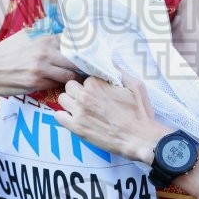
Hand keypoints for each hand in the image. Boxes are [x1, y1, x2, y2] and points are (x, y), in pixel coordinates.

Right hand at [0, 30, 80, 97]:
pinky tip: (62, 86)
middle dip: (83, 65)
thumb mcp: (23, 36)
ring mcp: (41, 67)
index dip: (82, 50)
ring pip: (70, 75)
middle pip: (77, 59)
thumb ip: (42, 33)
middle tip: (87, 70)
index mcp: (44, 37)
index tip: (88, 55)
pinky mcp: (36, 82)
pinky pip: (57, 85)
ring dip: (75, 79)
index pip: (73, 41)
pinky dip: (61, 86)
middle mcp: (45, 51)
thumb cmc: (5, 53)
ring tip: (76, 81)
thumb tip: (59, 28)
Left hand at [55, 68, 169, 163]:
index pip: (83, 76)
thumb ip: (119, 70)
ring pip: (62, 99)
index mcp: (97, 83)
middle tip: (87, 98)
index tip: (96, 90)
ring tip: (80, 108)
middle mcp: (85, 95)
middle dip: (77, 90)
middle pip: (69, 85)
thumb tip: (110, 60)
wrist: (139, 138)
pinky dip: (63, 116)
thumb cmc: (139, 112)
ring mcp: (79, 112)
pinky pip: (58, 116)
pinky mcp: (77, 127)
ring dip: (69, 101)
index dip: (90, 83)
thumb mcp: (135, 85)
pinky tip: (74, 117)